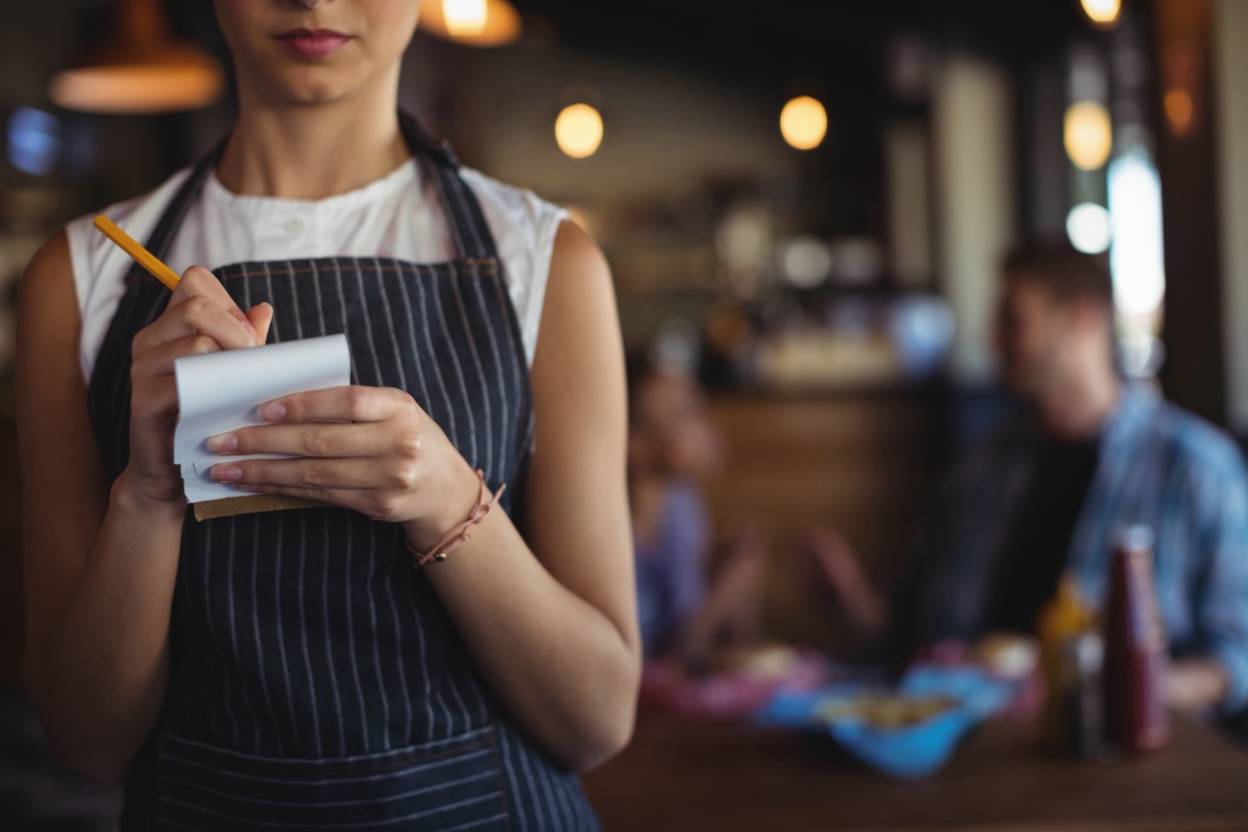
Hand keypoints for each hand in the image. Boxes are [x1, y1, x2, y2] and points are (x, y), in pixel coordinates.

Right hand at [123, 266, 270, 505]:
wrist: (172, 469)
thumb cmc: (206, 415)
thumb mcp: (230, 373)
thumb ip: (244, 341)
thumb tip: (263, 309)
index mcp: (168, 327)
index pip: (195, 281)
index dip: (229, 301)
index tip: (248, 336)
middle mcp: (149, 340)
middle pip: (197, 306)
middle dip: (237, 331)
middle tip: (255, 360)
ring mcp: (142, 369)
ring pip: (196, 343)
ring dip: (232, 363)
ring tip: (245, 387)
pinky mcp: (143, 401)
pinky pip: (184, 382)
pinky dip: (215, 390)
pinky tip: (228, 405)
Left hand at [204, 385, 480, 547]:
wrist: (445, 487)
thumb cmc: (407, 436)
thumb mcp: (392, 410)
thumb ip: (349, 404)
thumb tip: (278, 400)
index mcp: (399, 407)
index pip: (345, 402)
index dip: (301, 405)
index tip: (259, 409)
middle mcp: (399, 442)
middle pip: (321, 442)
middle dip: (264, 441)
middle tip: (220, 441)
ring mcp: (391, 478)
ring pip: (315, 474)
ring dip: (263, 471)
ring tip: (225, 468)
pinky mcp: (379, 506)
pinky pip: (322, 495)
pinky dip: (284, 489)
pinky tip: (256, 484)